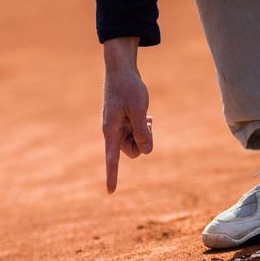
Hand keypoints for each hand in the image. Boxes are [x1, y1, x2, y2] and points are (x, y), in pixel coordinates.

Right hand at [102, 37, 153, 193]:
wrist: (121, 69)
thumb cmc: (128, 87)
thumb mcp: (138, 109)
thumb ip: (142, 131)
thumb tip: (145, 150)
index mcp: (111, 131)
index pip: (111, 159)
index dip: (112, 176)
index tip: (111, 191)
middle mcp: (112, 132)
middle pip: (132, 151)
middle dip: (143, 142)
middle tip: (148, 124)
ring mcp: (118, 127)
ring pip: (136, 143)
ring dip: (144, 134)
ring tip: (148, 118)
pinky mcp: (123, 121)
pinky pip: (136, 133)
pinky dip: (143, 128)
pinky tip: (148, 118)